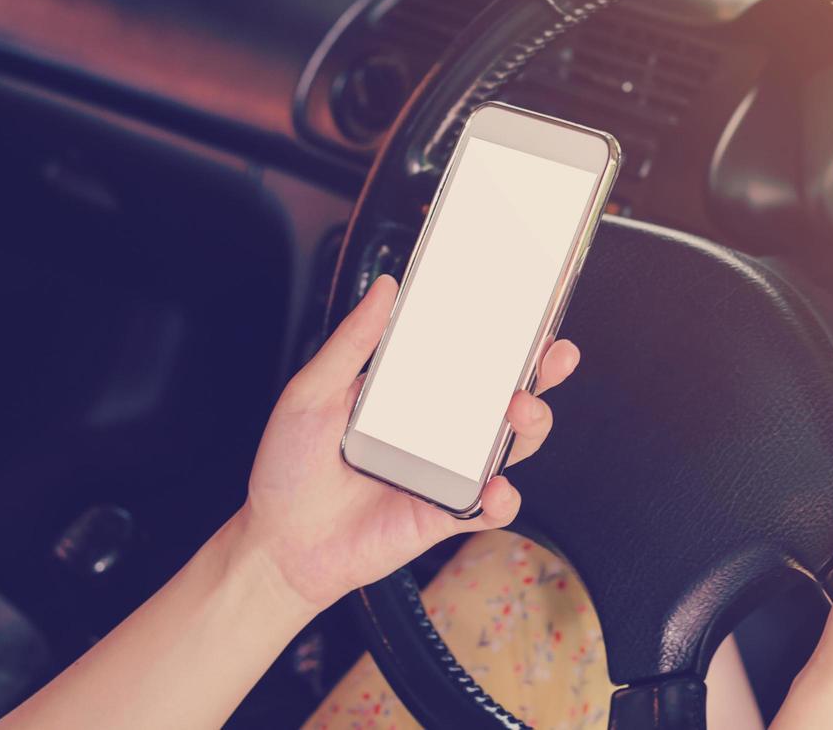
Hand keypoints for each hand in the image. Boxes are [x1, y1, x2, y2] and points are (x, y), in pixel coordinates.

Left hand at [235, 274, 578, 612]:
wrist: (278, 542)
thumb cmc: (290, 467)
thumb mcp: (313, 393)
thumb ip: (352, 343)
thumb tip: (386, 288)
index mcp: (415, 393)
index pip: (471, 358)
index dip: (507, 336)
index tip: (531, 312)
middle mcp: (441, 430)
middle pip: (509, 396)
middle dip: (543, 373)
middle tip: (554, 355)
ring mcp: (450, 472)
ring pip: (513, 446)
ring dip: (530, 425)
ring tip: (520, 409)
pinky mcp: (448, 514)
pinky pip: (492, 507)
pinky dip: (503, 498)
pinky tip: (494, 486)